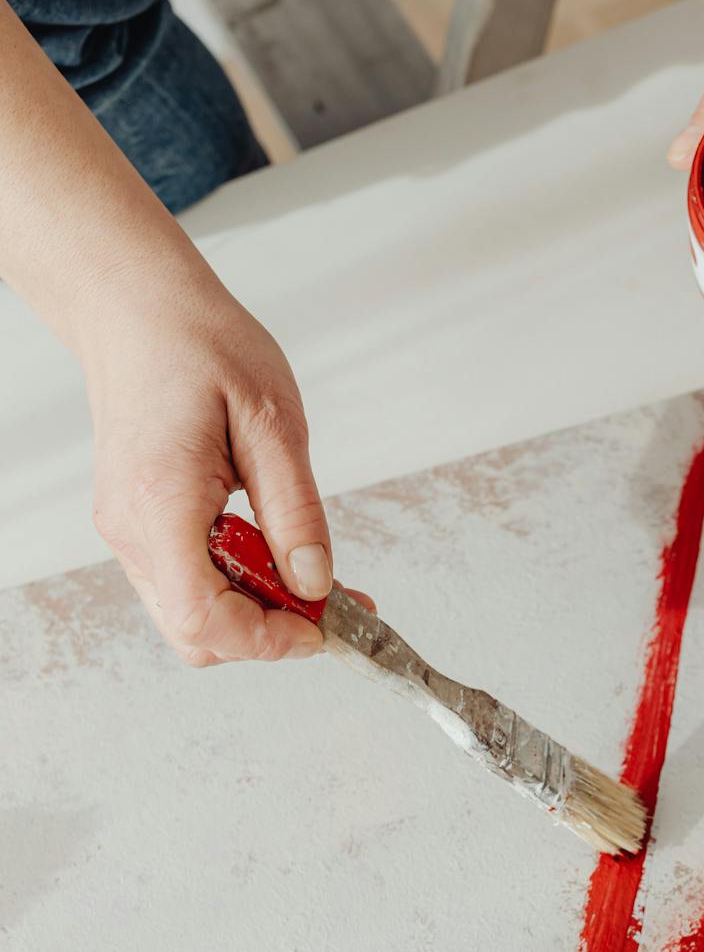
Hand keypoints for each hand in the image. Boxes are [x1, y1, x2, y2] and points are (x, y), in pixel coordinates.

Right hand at [82, 261, 340, 664]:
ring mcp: (127, 532)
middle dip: (268, 633)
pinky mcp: (137, 527)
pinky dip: (233, 585)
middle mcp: (131, 529)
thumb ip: (296, 512)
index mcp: (161, 502)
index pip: (203, 616)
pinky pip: (186, 583)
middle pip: (196, 632)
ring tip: (304, 570)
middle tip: (329, 603)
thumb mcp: (274, 422)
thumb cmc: (199, 347)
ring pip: (191, 615)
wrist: (137, 311)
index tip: (320, 627)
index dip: (266, 640)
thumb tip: (315, 584)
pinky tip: (269, 550)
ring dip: (254, 610)